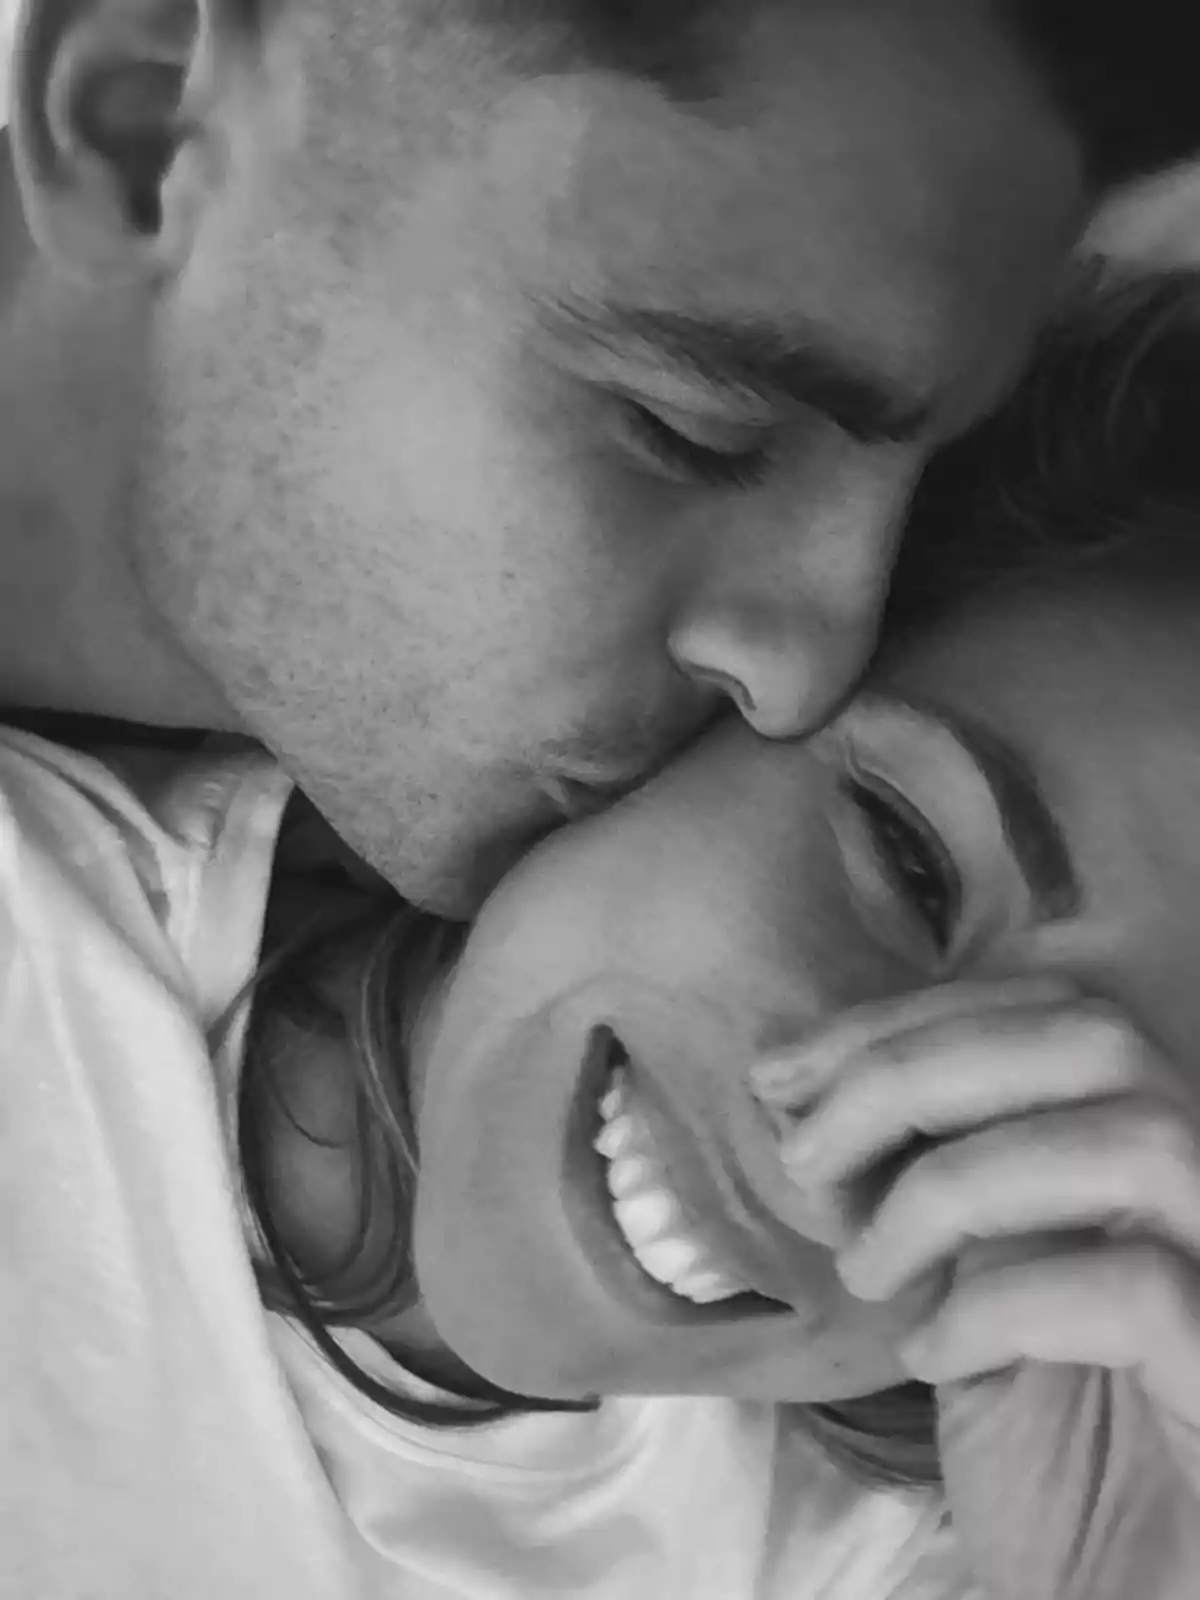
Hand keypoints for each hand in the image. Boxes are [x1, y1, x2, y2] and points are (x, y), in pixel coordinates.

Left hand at [753, 977, 1199, 1599]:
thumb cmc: (1053, 1463)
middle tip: (806, 1155)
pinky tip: (936, 1355)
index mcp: (1145, 1156)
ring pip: (1135, 1140)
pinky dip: (1004, 1301)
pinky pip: (1139, 1288)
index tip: (785, 1072)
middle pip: (1096, 1041)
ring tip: (868, 1270)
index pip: (1048, 1013)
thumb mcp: (965, 1289)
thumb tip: (806, 1087)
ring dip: (955, 1184)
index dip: (905, 1020)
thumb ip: (928, 1182)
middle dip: (916, 1071)